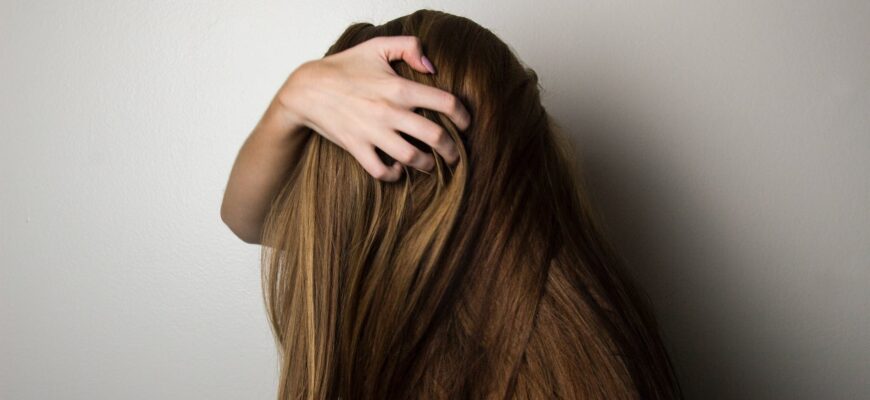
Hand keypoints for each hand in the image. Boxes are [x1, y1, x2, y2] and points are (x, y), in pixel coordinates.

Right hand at [274, 35, 471, 180]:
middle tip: (456, 155)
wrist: (307, 89)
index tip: (466, 124)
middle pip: (436, 137)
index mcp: (399, 87)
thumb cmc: (344, 67)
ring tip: (431, 164)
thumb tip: (432, 68)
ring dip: (428, 165)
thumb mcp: (376, 46)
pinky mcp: (357, 148)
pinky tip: (399, 168)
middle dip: (453, 150)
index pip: (446, 102)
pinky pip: (382, 171)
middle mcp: (389, 111)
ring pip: (413, 158)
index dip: (463, 116)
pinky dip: (395, 174)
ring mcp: (373, 132)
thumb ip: (409, 47)